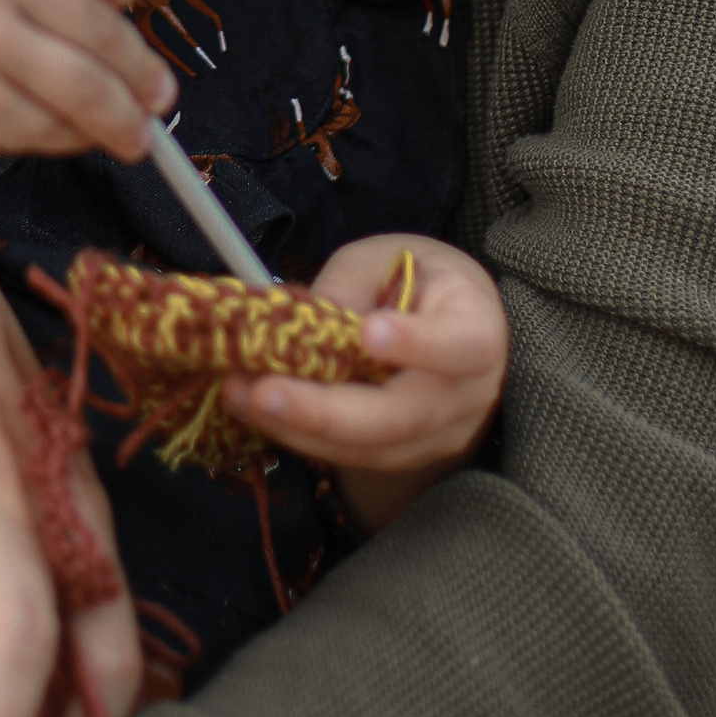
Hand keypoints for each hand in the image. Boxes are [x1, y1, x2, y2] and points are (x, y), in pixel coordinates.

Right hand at [0, 0, 170, 198]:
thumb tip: (118, 34)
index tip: (125, 12)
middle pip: (108, 28)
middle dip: (140, 74)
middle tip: (156, 99)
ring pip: (93, 89)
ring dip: (122, 122)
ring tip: (132, 136)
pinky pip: (53, 130)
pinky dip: (64, 141)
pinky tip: (49, 138)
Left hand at [229, 234, 508, 535]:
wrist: (451, 333)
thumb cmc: (419, 283)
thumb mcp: (387, 259)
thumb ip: (350, 284)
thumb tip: (298, 321)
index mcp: (476, 330)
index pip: (459, 345)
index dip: (418, 344)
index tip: (370, 332)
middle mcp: (465, 395)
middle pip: (402, 416)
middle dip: (326, 409)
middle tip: (264, 390)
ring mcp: (436, 436)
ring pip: (369, 446)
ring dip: (297, 426)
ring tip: (239, 394)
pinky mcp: (401, 457)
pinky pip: (351, 456)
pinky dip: (298, 435)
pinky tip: (254, 408)